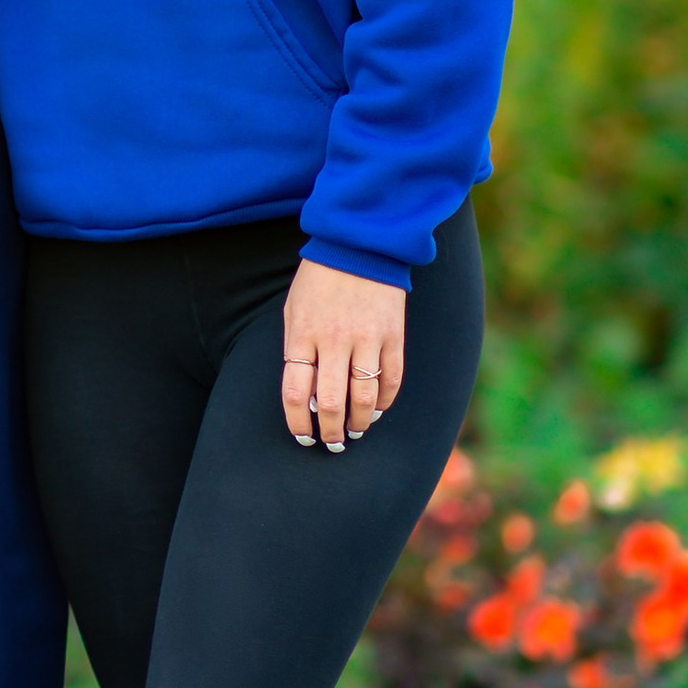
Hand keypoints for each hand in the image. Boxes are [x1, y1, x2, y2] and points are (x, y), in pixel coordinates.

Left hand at [280, 258, 404, 451]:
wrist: (359, 244)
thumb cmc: (318, 280)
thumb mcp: (294, 310)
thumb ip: (296, 350)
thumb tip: (305, 396)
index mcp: (303, 333)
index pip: (296, 392)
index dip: (297, 423)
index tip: (302, 436)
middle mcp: (334, 340)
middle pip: (331, 402)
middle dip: (330, 431)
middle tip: (331, 443)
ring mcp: (367, 339)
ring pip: (364, 397)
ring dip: (358, 422)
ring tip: (354, 432)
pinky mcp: (393, 336)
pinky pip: (392, 380)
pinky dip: (384, 402)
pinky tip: (376, 410)